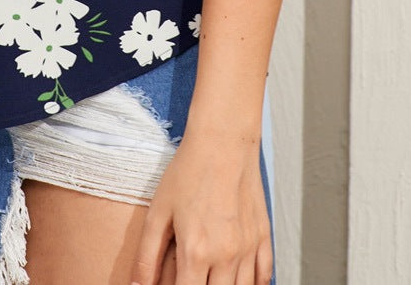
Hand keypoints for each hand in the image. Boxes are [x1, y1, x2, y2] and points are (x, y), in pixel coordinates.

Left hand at [130, 128, 272, 284]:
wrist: (222, 141)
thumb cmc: (188, 171)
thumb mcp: (158, 211)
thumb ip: (146, 255)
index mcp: (196, 251)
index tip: (173, 284)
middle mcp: (226, 256)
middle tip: (191, 276)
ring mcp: (248, 247)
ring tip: (210, 277)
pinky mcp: (263, 236)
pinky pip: (264, 276)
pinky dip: (253, 284)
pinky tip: (238, 278)